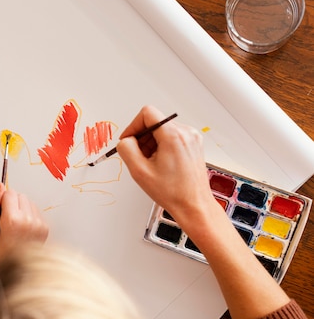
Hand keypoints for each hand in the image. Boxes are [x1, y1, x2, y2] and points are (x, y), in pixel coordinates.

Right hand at [0, 183, 48, 265]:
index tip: (1, 215)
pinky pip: (36, 211)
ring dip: (22, 209)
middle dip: (12, 204)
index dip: (2, 202)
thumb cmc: (0, 250)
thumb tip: (0, 186)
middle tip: (7, 222)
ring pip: (29, 202)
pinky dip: (29, 217)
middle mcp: (28, 221)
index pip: (9, 193)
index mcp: (12, 220)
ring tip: (16, 226)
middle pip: (20, 195)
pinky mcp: (45, 227)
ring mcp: (38, 224)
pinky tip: (24, 229)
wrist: (17, 268)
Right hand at [116, 106, 216, 227]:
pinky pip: (171, 137)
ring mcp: (192, 138)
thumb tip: (125, 141)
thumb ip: (126, 149)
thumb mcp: (139, 171)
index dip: (133, 126)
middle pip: (154, 121)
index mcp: (173, 136)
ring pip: (162, 130)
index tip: (128, 139)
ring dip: (151, 143)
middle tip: (138, 156)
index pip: (147, 113)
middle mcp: (186, 133)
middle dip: (142, 137)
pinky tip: (159, 163)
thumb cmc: (173, 192)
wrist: (193, 205)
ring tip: (150, 163)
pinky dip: (161, 147)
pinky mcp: (193, 145)